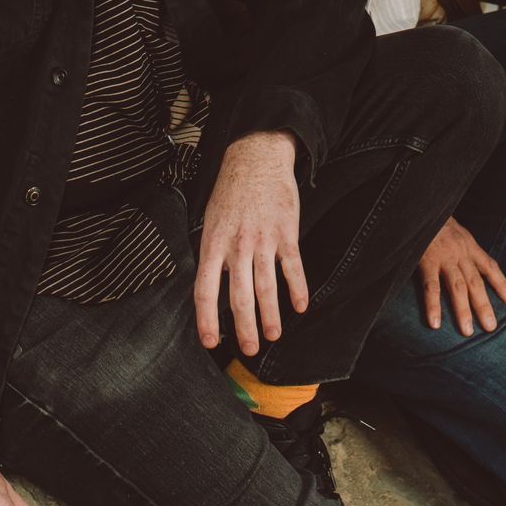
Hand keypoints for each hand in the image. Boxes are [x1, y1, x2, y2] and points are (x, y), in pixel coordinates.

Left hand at [194, 130, 307, 356]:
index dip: (206, 320)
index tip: (210, 342)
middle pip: (239, 296)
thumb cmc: (231, 192)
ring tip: (274, 335)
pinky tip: (300, 306)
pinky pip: (292, 267)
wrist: (256, 156)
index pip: (205, 290)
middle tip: (249, 349)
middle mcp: (237, 246)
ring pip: (267, 287)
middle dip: (245, 328)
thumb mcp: (211, 221)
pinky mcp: (286, 232)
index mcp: (213, 244)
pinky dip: (298, 288)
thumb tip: (212, 287)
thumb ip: (213, 254)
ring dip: (271, 315)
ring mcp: (263, 240)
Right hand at [418, 216, 505, 335]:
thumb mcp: (452, 227)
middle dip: (484, 306)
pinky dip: (433, 305)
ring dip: (463, 310)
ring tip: (468, 331)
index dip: (501, 283)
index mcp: (468, 244)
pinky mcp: (426, 261)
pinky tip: (434, 323)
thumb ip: (458, 244)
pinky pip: (431, 287)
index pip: (489, 266)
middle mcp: (460, 252)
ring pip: (457, 287)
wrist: (420, 204)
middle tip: (491, 327)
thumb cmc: (433, 218)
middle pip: (476, 283)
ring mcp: (444, 257)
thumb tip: (463, 261)